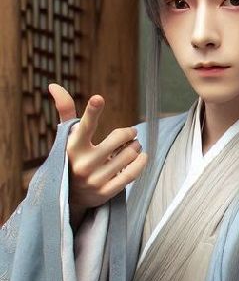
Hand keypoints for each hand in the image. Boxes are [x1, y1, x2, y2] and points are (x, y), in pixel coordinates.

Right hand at [49, 84, 147, 220]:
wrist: (68, 195)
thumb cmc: (72, 156)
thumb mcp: (67, 136)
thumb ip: (66, 110)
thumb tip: (54, 85)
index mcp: (72, 147)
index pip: (84, 126)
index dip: (92, 112)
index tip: (98, 98)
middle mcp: (83, 163)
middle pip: (118, 139)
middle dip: (129, 133)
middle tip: (131, 133)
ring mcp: (94, 179)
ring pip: (129, 155)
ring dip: (136, 147)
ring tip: (134, 146)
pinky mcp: (106, 191)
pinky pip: (132, 174)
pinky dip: (141, 162)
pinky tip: (142, 156)